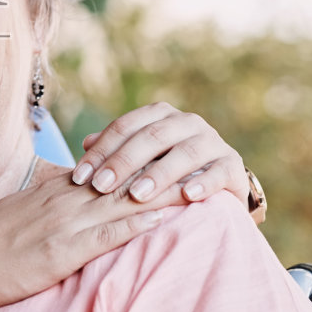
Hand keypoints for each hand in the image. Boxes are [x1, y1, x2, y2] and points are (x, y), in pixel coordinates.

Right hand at [0, 166, 186, 311]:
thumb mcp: (22, 215)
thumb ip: (51, 205)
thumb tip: (77, 200)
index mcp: (59, 191)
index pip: (113, 169)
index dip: (149, 161)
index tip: (182, 154)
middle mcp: (66, 200)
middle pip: (127, 178)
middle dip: (167, 170)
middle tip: (204, 159)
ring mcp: (63, 224)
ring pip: (122, 201)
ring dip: (162, 192)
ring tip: (199, 184)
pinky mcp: (59, 251)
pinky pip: (103, 234)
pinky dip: (135, 224)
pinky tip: (162, 218)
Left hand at [68, 102, 262, 223]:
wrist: (217, 182)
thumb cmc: (167, 169)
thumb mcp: (141, 157)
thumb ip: (116, 149)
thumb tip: (86, 144)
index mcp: (160, 115)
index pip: (124, 127)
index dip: (101, 151)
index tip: (79, 177)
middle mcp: (187, 122)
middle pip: (151, 137)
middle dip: (123, 162)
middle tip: (101, 187)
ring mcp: (212, 142)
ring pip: (184, 153)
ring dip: (159, 174)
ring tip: (137, 195)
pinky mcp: (232, 165)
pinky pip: (219, 171)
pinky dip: (205, 182)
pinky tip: (188, 196)